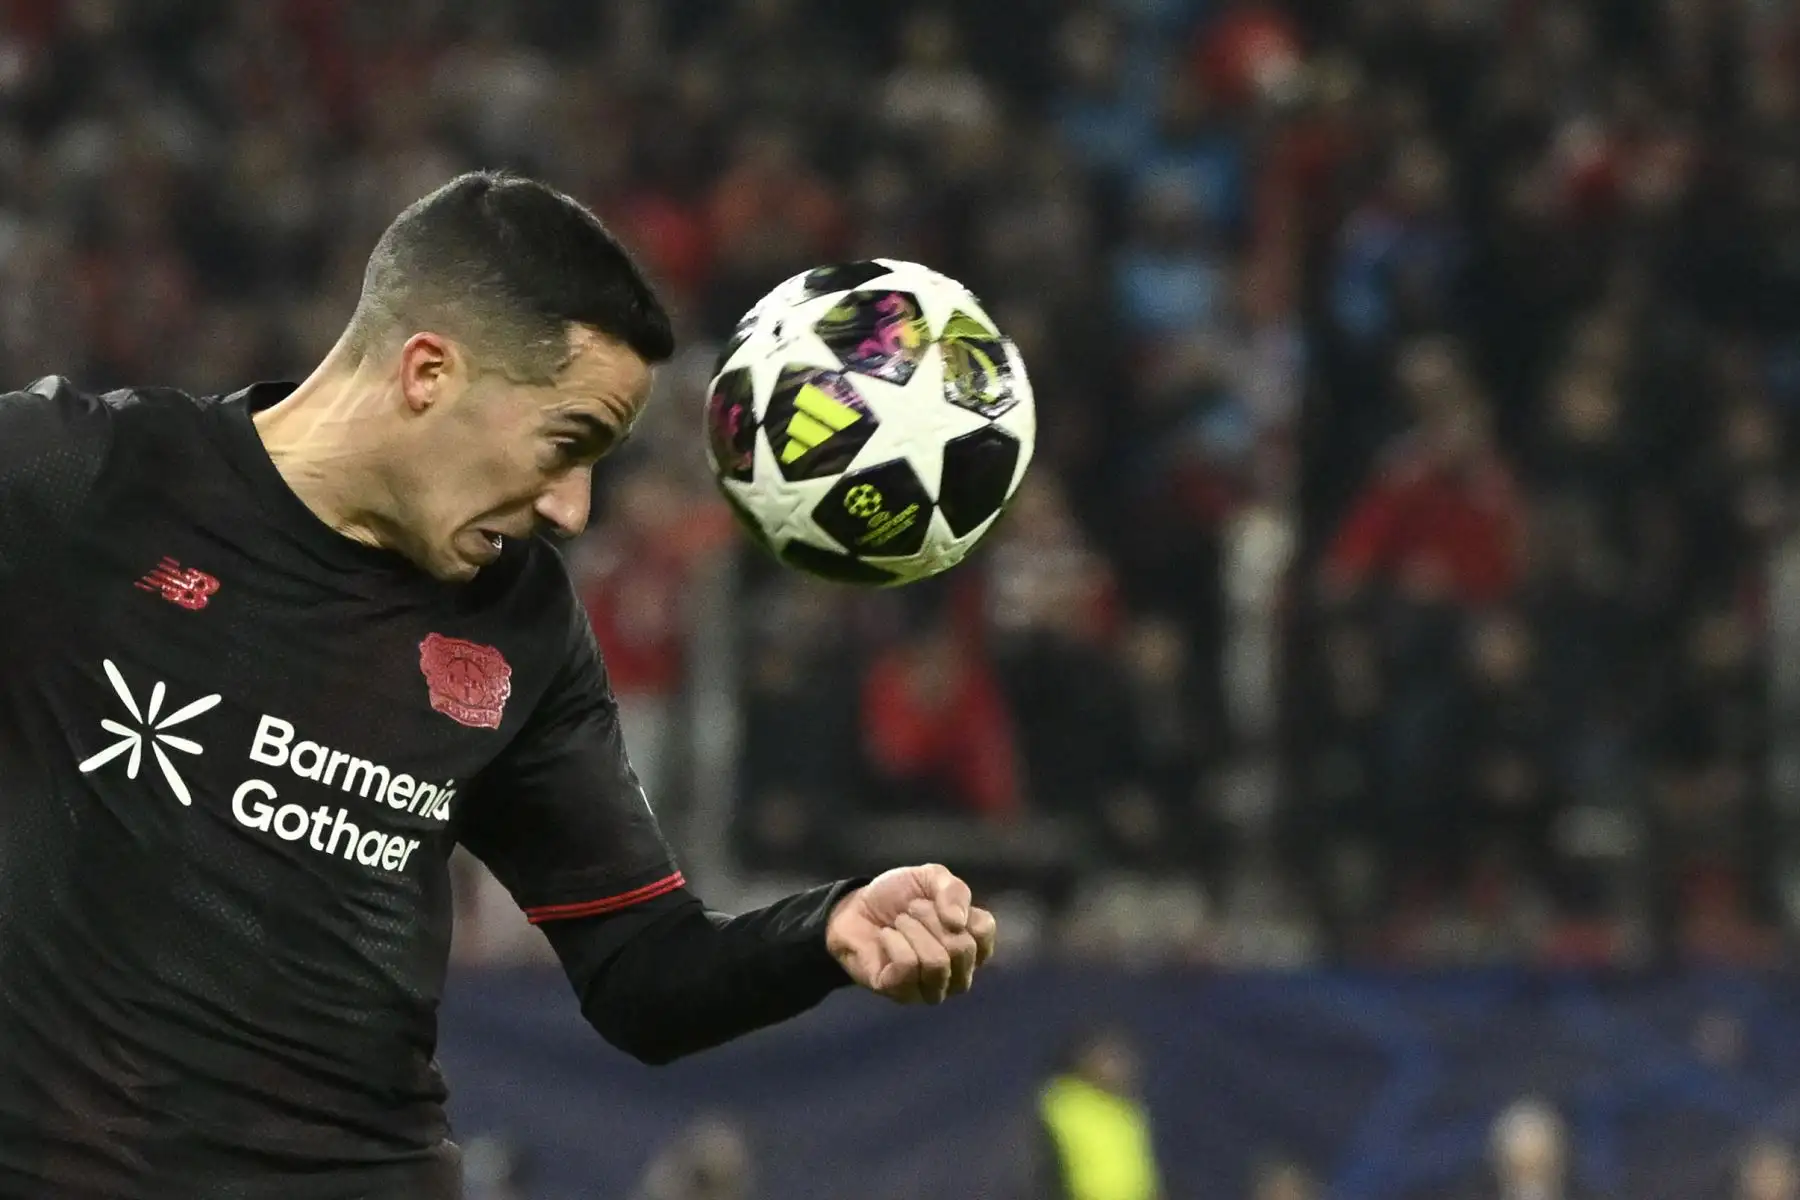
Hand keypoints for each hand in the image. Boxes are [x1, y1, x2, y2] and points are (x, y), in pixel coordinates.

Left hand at [826, 864, 997, 1003]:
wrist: (854, 908)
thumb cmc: (897, 897)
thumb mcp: (930, 878)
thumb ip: (954, 890)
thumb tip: (958, 922)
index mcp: (972, 946)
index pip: (984, 932)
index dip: (958, 909)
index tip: (934, 900)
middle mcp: (957, 974)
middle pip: (962, 949)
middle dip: (930, 918)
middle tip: (910, 909)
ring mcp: (931, 988)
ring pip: (937, 963)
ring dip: (912, 931)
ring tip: (898, 923)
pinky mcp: (901, 993)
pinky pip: (908, 967)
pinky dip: (894, 942)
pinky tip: (885, 937)